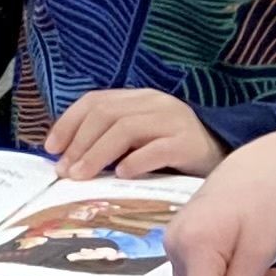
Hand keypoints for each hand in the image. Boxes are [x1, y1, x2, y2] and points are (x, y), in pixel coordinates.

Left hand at [41, 87, 227, 181]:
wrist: (223, 159)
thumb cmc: (175, 155)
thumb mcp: (140, 140)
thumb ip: (111, 142)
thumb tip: (69, 160)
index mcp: (139, 98)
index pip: (96, 101)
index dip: (69, 122)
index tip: (51, 148)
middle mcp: (155, 103)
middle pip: (107, 115)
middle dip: (80, 143)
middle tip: (65, 171)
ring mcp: (174, 120)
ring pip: (126, 129)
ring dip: (98, 154)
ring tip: (83, 176)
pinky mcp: (189, 142)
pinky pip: (157, 149)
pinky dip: (136, 161)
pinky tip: (123, 175)